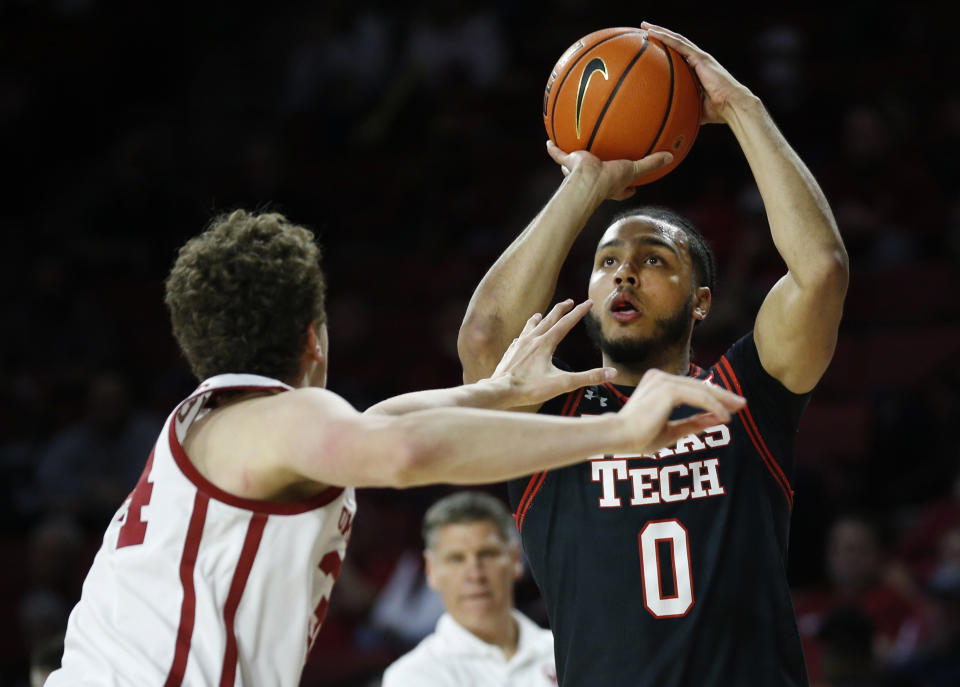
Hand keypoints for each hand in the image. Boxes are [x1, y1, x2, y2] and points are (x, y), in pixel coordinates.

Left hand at [488, 299, 615, 407]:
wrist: (500, 390)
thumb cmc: (530, 388)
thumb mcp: (563, 383)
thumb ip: (588, 377)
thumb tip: (612, 373)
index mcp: (546, 343)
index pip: (566, 323)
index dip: (579, 312)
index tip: (588, 302)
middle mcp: (532, 339)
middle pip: (549, 319)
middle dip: (561, 309)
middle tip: (569, 301)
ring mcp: (519, 345)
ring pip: (530, 326)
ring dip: (539, 319)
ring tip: (541, 314)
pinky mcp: (510, 353)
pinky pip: (518, 339)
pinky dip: (524, 335)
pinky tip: (521, 338)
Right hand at [546, 140, 672, 199]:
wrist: (588, 180)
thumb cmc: (610, 180)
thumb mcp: (634, 169)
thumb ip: (651, 164)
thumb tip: (671, 156)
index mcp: (612, 185)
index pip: (623, 189)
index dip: (628, 189)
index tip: (633, 188)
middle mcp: (595, 179)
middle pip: (599, 175)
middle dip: (600, 171)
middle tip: (604, 165)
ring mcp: (580, 173)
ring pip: (577, 166)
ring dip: (573, 162)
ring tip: (574, 150)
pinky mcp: (569, 164)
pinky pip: (559, 155)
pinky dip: (554, 149)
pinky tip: (549, 141)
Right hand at [617, 368, 745, 453]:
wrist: (619, 436)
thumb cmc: (639, 436)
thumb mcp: (672, 430)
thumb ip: (693, 423)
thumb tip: (716, 419)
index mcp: (657, 383)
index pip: (691, 388)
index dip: (713, 396)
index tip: (730, 406)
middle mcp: (660, 377)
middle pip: (699, 385)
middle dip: (722, 395)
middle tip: (741, 403)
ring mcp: (663, 380)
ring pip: (700, 389)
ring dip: (722, 400)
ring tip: (738, 408)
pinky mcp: (668, 389)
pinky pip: (698, 397)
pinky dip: (713, 406)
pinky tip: (725, 417)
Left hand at [641, 21, 756, 124]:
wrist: (732, 106)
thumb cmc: (717, 111)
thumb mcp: (695, 109)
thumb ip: (684, 109)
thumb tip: (672, 121)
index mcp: (697, 69)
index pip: (679, 54)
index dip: (666, 47)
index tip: (651, 45)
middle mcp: (698, 59)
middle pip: (676, 43)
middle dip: (660, 34)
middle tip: (644, 29)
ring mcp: (699, 57)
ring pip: (676, 39)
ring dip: (660, 31)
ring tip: (644, 26)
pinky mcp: (700, 58)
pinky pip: (679, 44)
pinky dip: (665, 37)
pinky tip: (652, 33)